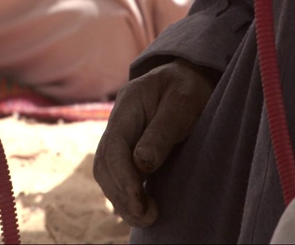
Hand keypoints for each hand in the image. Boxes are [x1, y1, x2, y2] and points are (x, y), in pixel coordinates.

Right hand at [93, 58, 215, 226]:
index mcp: (127, 106)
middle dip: (121, 194)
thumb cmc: (188, 87)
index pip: (114, 147)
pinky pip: (118, 174)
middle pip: (104, 164)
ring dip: (121, 199)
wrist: (189, 77)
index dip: (122, 177)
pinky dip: (125, 195)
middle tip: (147, 216)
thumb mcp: (182, 102)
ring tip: (146, 218)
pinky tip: (140, 209)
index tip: (139, 200)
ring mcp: (121, 136)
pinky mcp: (129, 149)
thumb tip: (142, 164)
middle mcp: (118, 123)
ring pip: (107, 173)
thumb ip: (162, 131)